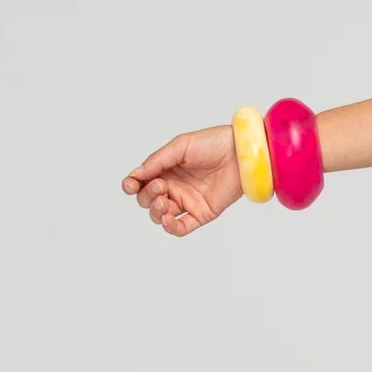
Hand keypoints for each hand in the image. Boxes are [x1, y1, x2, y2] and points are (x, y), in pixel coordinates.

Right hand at [122, 124, 243, 234]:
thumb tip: (136, 174)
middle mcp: (174, 187)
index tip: (130, 184)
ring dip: (156, 211)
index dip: (131, 186)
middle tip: (161, 186)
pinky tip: (168, 220)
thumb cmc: (213, 143)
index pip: (140, 183)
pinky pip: (182, 227)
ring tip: (164, 200)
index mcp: (165, 170)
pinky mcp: (202, 213)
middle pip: (147, 200)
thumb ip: (158, 161)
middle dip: (147, 196)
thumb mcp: (180, 146)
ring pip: (161, 215)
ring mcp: (187, 201)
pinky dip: (171, 228)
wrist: (241, 152)